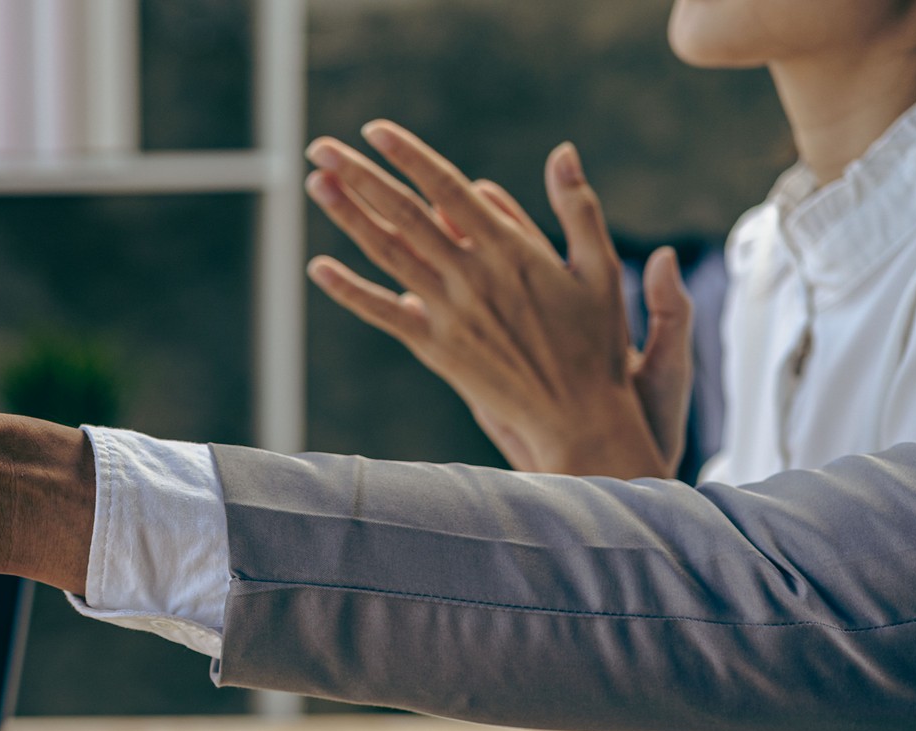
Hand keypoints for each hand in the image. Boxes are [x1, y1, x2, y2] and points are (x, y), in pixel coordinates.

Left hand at [305, 123, 692, 478]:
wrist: (578, 415)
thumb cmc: (596, 341)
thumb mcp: (599, 267)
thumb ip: (579, 207)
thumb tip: (562, 152)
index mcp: (512, 248)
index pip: (449, 188)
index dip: (409, 156)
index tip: (375, 130)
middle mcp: (474, 275)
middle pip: (406, 213)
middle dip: (360, 176)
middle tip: (319, 147)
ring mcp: (451, 312)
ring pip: (389, 254)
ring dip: (348, 217)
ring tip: (315, 184)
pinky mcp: (436, 348)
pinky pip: (385, 313)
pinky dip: (349, 291)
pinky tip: (318, 268)